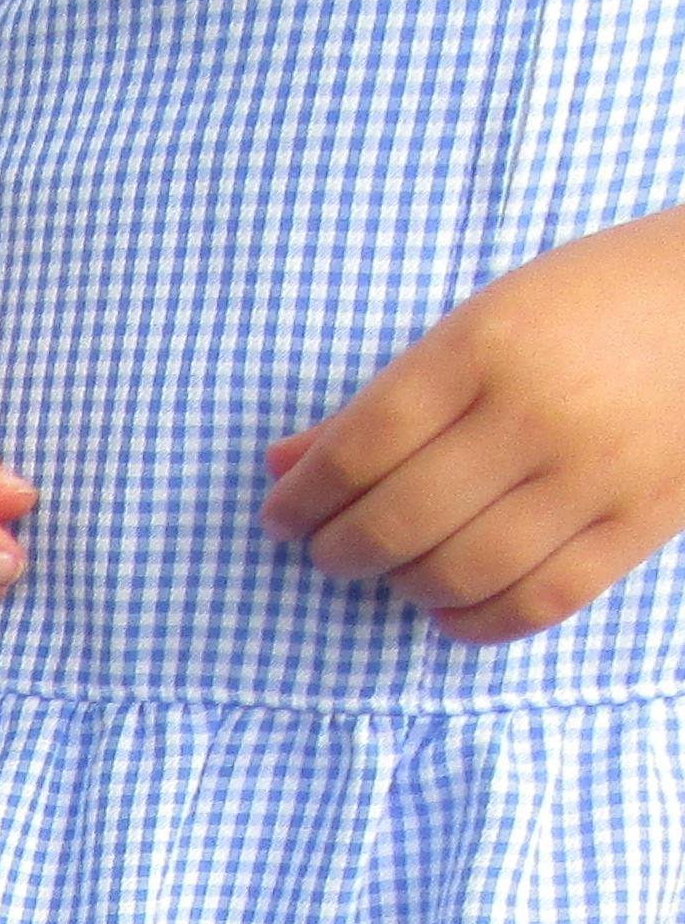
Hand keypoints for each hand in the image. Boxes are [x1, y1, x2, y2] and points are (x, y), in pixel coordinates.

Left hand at [263, 208, 684, 644]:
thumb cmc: (591, 303)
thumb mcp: (482, 320)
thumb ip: (382, 401)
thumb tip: (281, 468)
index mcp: (485, 347)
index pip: (357, 450)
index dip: (301, 499)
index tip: (281, 515)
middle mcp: (536, 414)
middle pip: (395, 522)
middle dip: (336, 550)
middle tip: (328, 546)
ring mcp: (594, 473)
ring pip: (456, 573)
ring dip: (399, 585)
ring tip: (392, 567)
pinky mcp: (642, 519)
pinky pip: (536, 602)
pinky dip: (472, 620)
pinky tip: (448, 604)